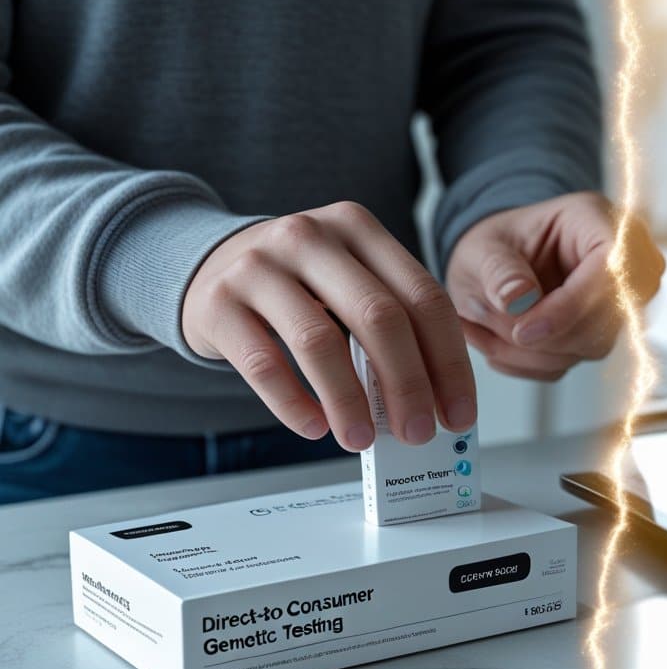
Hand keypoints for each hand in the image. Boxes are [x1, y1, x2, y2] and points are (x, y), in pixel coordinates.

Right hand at [183, 201, 475, 451]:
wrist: (206, 264)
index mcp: (359, 228)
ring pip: (320, 342)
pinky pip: (263, 363)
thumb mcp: (347, 280)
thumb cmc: (296, 282)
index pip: (424, 298)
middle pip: (380, 317)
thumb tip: (434, 402)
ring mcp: (259, 266)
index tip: (459, 412)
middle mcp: (310, 237)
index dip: (449, 362)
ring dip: (350, 402)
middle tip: (418, 432)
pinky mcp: (217, 302)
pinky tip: (313, 428)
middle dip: (408, 385)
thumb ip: (391, 325)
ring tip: (362, 440)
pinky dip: (293, 404)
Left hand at [445, 192, 664, 380]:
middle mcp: (618, 263)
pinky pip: (568, 364)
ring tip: (486, 325)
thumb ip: (498, 272)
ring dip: (530, 351)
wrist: (488, 268)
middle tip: (492, 322)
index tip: (523, 331)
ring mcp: (614, 304)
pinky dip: (526, 362)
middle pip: (610, 316)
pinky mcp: (597, 337)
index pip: (614, 269)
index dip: (572, 307)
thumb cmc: (492, 247)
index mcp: (595, 221)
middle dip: (546, 335)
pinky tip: (497, 339)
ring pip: (590, 346)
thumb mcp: (481, 248)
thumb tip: (518, 302)